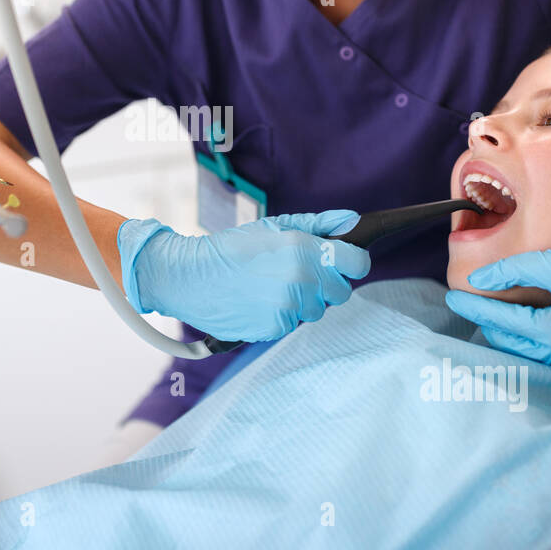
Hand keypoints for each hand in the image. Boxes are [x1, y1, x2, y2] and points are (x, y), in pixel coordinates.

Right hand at [117, 209, 370, 341]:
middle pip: (341, 292)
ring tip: (274, 286)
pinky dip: (283, 315)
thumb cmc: (233, 248)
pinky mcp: (275, 329)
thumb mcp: (275, 226)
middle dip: (327, 283)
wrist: (193, 278)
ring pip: (317, 310)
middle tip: (300, 273)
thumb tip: (352, 220)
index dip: (353, 261)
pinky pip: (293, 323)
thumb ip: (318, 224)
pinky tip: (262, 301)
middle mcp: (302, 281)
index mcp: (305, 251)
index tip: (342, 261)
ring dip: (304, 301)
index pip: (357, 263)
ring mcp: (289, 308)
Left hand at [443, 202, 550, 369]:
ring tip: (492, 315)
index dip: (472, 306)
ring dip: (511, 336)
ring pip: (532, 353)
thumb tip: (481, 279)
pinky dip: (535, 341)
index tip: (451, 297)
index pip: (499, 321)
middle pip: (512, 344)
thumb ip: (515, 271)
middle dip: (488, 325)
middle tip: (469, 306)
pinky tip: (528, 326)